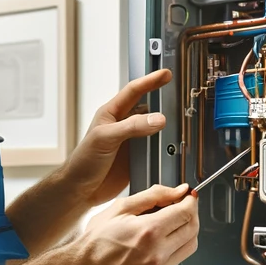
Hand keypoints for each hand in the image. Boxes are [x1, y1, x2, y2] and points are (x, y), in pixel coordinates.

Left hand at [63, 70, 171, 207]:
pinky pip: (156, 150)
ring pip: (154, 129)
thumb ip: (131, 127)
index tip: (166, 74)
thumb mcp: (106, 138)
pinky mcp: (137, 159)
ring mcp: (131, 142)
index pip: (134, 91)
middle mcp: (123, 126)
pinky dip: (166, 147)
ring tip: (184, 119)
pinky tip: (175, 147)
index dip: (150, 81)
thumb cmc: (83, 161)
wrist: (81, 190)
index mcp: (112, 114)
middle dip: (163, 100)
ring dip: (167, 126)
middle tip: (181, 94)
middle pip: (148, 108)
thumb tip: (158, 119)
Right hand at [70, 183, 199, 264]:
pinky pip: (178, 260)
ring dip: (187, 231)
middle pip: (193, 228)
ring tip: (170, 224)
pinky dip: (175, 247)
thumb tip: (177, 191)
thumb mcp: (121, 208)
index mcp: (148, 231)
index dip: (190, 200)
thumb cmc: (95, 242)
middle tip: (181, 207)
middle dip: (191, 213)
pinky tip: (159, 241)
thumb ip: (154, 195)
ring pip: (190, 246)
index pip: (186, 212)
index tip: (187, 196)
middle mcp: (157, 253)